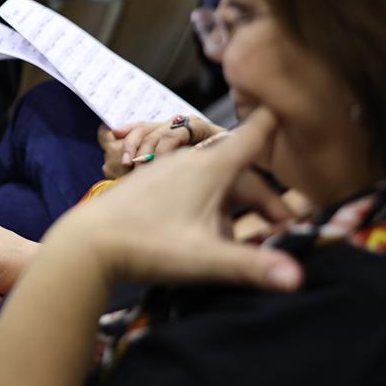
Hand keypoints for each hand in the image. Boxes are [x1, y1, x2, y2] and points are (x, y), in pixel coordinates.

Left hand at [47, 108, 302, 292]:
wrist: (86, 243)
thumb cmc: (147, 245)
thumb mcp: (205, 258)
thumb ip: (253, 266)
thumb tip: (299, 277)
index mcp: (210, 168)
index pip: (250, 138)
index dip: (272, 125)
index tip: (288, 109)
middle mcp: (190, 163)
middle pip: (239, 172)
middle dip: (265, 198)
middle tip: (283, 229)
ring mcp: (167, 172)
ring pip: (215, 182)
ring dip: (236, 206)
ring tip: (243, 241)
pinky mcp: (151, 186)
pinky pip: (191, 189)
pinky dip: (209, 206)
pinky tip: (205, 235)